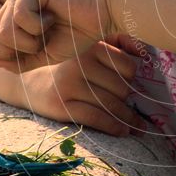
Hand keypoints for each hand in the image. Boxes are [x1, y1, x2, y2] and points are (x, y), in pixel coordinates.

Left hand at [0, 0, 113, 84]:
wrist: (104, 13)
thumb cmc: (80, 32)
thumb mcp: (46, 56)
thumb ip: (19, 61)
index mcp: (15, 22)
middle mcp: (12, 5)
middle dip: (11, 52)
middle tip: (38, 46)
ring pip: (3, 32)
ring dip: (29, 41)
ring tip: (51, 29)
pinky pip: (18, 17)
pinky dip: (37, 26)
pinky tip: (54, 17)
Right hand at [18, 34, 147, 136]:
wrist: (32, 84)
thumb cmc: (73, 68)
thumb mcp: (92, 50)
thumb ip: (118, 43)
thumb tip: (142, 51)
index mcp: (92, 48)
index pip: (128, 66)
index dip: (132, 79)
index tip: (132, 86)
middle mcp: (80, 64)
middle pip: (121, 88)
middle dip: (129, 101)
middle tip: (131, 109)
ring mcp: (69, 85)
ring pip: (111, 105)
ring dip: (128, 119)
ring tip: (137, 127)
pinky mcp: (62, 106)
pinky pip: (97, 118)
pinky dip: (114, 127)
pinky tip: (123, 132)